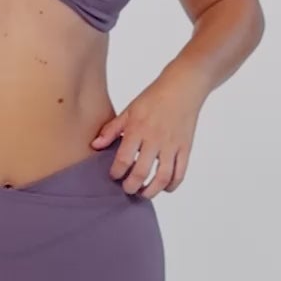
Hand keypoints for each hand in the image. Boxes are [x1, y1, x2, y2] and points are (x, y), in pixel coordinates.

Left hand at [89, 72, 201, 195]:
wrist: (183, 87)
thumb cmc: (154, 97)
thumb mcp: (129, 110)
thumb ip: (112, 129)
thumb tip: (95, 146)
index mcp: (138, 129)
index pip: (124, 159)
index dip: (117, 172)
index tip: (114, 176)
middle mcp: (155, 139)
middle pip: (141, 172)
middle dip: (131, 186)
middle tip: (126, 189)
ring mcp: (172, 145)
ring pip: (163, 177)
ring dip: (151, 191)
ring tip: (143, 193)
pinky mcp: (185, 148)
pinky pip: (180, 173)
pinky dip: (172, 185)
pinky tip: (164, 187)